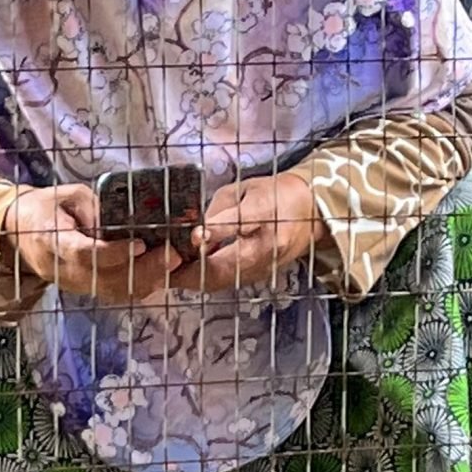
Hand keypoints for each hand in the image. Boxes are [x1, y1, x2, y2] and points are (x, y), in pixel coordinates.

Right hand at [1, 181, 182, 304]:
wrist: (22, 233)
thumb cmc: (47, 208)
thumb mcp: (69, 195)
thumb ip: (95, 209)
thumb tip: (125, 223)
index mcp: (52, 242)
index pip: (84, 256)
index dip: (114, 254)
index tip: (140, 245)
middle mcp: (63, 271)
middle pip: (105, 280)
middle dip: (143, 270)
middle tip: (173, 255)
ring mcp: (74, 285)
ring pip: (113, 293)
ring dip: (147, 281)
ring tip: (173, 264)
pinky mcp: (85, 290)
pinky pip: (114, 294)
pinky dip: (140, 287)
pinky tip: (161, 274)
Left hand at [174, 172, 323, 292]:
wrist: (308, 215)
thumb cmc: (272, 195)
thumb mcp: (245, 188)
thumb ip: (217, 209)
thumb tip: (191, 231)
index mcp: (265, 212)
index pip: (239, 222)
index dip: (215, 231)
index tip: (194, 236)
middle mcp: (266, 245)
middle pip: (225, 265)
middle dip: (191, 269)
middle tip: (163, 266)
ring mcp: (263, 267)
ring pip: (221, 280)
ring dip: (192, 279)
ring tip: (168, 271)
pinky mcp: (258, 278)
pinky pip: (225, 283)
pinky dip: (203, 280)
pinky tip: (186, 273)